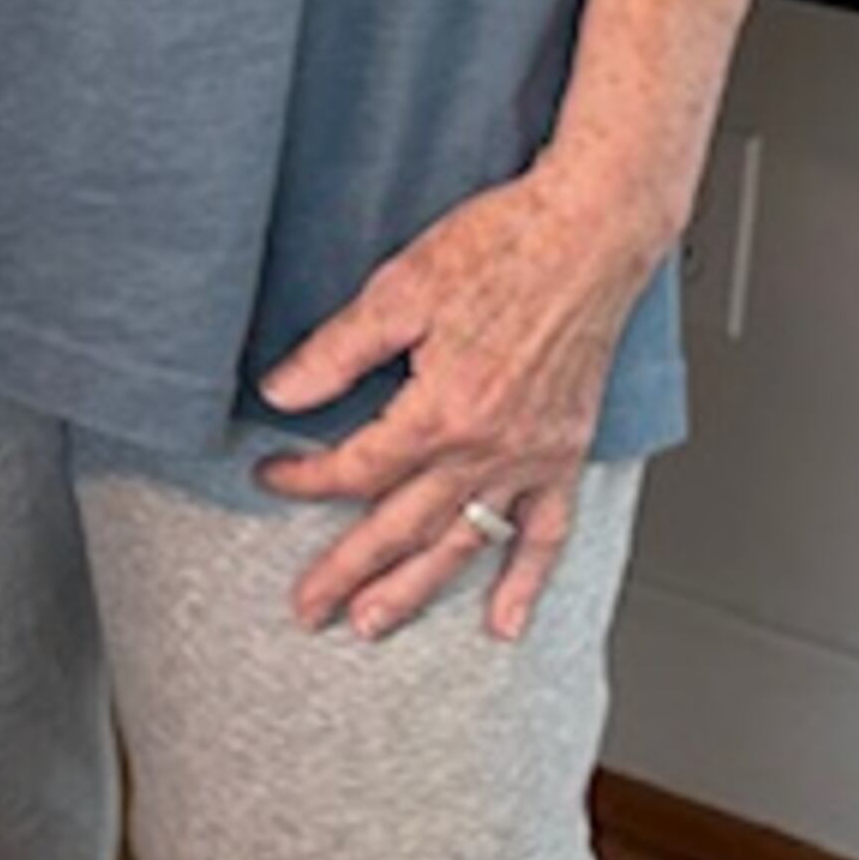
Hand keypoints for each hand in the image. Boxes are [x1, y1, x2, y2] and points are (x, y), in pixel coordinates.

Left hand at [253, 163, 663, 641]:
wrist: (588, 236)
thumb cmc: (500, 249)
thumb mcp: (399, 290)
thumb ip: (337, 351)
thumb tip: (280, 391)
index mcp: (440, 411)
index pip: (357, 466)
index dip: (305, 478)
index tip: (270, 477)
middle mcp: (487, 449)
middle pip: (402, 525)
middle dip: (349, 569)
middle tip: (309, 607)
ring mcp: (530, 458)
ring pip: (464, 543)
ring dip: (417, 589)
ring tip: (375, 622)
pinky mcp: (564, 454)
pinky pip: (546, 535)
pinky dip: (526, 583)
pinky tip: (503, 620)